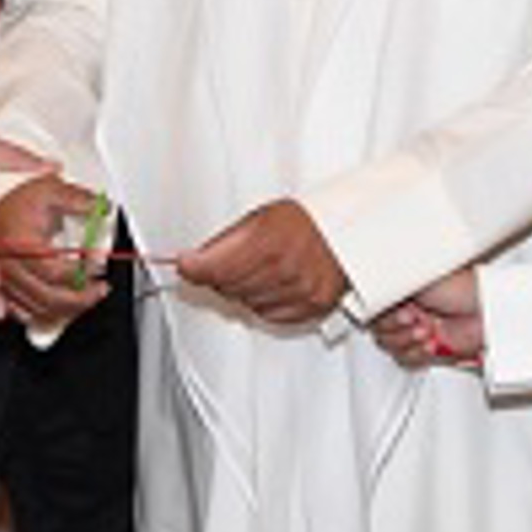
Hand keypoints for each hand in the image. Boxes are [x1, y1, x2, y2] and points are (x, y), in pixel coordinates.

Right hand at [0, 174, 109, 326]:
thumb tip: (104, 209)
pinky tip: (62, 308)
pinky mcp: (1, 290)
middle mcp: (7, 266)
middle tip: (99, 289)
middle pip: (48, 297)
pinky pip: (24, 314)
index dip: (81, 273)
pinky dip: (47, 316)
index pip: (55, 271)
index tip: (99, 265)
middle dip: (81, 299)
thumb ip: (79, 200)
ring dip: (67, 310)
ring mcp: (2, 282)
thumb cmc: (18, 200)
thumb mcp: (51, 191)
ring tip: (87, 297)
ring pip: (38, 311)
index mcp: (19, 244)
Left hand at [178, 200, 347, 325]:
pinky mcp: (309, 306)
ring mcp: (297, 290)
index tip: (185, 265)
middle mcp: (283, 268)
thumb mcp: (259, 218)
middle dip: (220, 274)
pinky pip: (266, 313)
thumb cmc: (305, 222)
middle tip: (233, 260)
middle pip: (225, 286)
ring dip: (242, 288)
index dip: (192, 268)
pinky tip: (274, 282)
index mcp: (266, 242)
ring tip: (260, 267)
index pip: (211, 268)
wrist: (347, 233)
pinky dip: (263, 301)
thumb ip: (223, 242)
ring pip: (243, 302)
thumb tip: (192, 260)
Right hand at [370, 269, 483, 368]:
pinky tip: (430, 344)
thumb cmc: (460, 287)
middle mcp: (407, 309)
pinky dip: (416, 354)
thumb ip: (385, 283)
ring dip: (406, 341)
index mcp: (402, 290)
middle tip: (413, 318)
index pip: (372, 306)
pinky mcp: (429, 348)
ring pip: (389, 346)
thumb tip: (364, 289)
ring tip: (426, 331)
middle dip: (394, 327)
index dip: (378, 312)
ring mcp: (417, 329)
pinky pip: (406, 359)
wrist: (488, 312)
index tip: (394, 309)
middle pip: (378, 329)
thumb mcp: (414, 277)